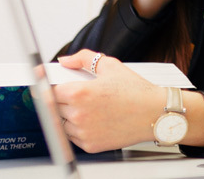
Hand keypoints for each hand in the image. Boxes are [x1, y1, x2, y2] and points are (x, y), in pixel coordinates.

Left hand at [53, 50, 167, 152]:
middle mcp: (79, 114)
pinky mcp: (90, 145)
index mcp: (80, 93)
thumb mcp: (111, 66)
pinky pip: (73, 137)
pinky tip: (96, 120)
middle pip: (54, 107)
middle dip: (63, 100)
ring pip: (62, 123)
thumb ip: (84, 58)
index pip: (49, 92)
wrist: (155, 114)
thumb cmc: (137, 92)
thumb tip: (66, 60)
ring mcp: (83, 132)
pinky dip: (79, 129)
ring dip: (70, 116)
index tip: (47, 88)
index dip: (50, 88)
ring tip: (92, 108)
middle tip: (82, 96)